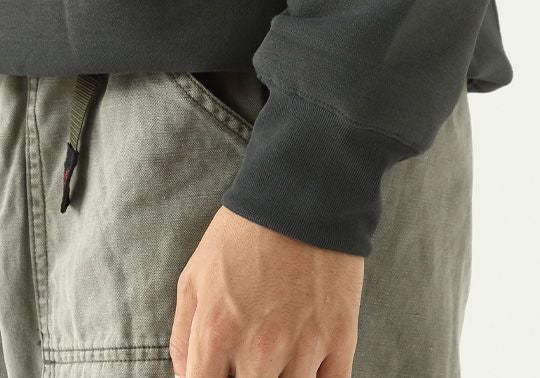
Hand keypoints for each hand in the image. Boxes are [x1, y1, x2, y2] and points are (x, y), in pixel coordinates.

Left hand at [169, 205, 363, 376]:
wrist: (303, 196)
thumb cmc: (244, 232)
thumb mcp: (195, 274)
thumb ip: (183, 334)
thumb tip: (187, 377)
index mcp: (216, 334)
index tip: (222, 371)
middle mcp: (259, 351)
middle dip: (248, 377)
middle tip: (253, 353)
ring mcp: (303, 348)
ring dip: (283, 377)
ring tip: (281, 352)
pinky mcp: (340, 338)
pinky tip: (310, 365)